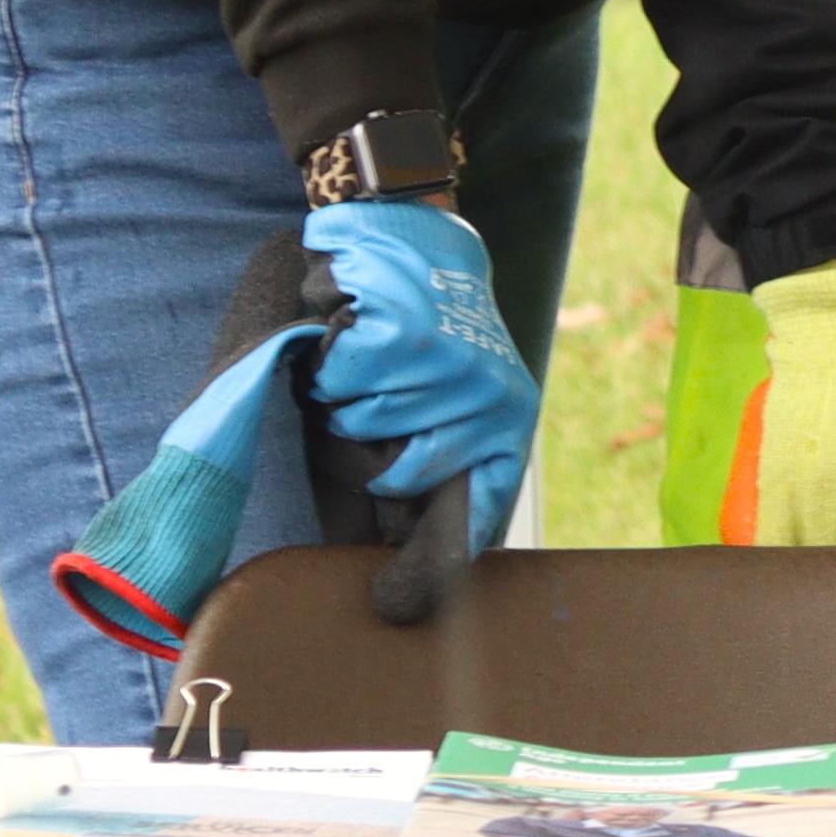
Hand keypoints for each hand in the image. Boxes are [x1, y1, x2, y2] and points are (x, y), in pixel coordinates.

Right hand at [303, 195, 539, 550]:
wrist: (415, 230)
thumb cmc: (418, 332)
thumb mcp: (438, 402)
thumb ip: (421, 474)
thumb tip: (390, 562)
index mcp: (505, 430)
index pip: (473, 516)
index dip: (431, 566)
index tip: (395, 605)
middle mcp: (492, 404)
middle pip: (392, 476)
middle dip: (363, 447)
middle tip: (371, 400)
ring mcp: (455, 372)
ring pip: (360, 427)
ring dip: (346, 398)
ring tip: (368, 358)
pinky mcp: (408, 340)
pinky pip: (342, 386)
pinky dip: (330, 363)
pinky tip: (352, 332)